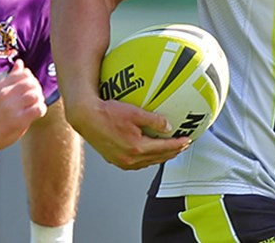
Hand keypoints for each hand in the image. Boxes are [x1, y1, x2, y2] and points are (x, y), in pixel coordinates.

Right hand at [0, 62, 47, 151]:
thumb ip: (10, 78)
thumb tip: (20, 63)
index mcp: (0, 86)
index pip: (23, 73)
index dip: (31, 79)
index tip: (30, 86)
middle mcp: (5, 95)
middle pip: (31, 83)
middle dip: (37, 88)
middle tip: (36, 96)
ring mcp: (12, 108)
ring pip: (35, 95)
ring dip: (39, 99)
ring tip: (36, 104)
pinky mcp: (19, 121)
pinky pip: (38, 109)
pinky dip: (41, 109)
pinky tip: (36, 113)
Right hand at [64, 95, 189, 170]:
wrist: (86, 118)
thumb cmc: (107, 112)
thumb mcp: (134, 112)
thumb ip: (153, 120)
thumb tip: (169, 125)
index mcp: (137, 148)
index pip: (164, 148)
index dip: (178, 144)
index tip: (188, 139)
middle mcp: (130, 159)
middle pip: (158, 158)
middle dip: (173, 152)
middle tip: (184, 145)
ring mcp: (122, 162)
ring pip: (148, 162)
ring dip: (161, 156)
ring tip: (171, 149)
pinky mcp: (115, 160)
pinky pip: (138, 162)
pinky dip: (148, 157)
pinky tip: (151, 150)